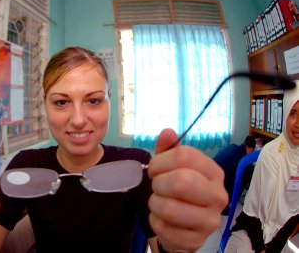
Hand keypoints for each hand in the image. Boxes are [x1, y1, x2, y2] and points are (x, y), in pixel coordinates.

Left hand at [148, 129, 227, 251]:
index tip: (154, 169)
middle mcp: (218, 195)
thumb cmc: (176, 190)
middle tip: (157, 187)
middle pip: (181, 181)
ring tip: (159, 203)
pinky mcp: (196, 241)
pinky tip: (162, 219)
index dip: (160, 161)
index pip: (184, 156)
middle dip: (159, 183)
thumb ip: (168, 148)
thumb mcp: (170, 166)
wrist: (181, 226)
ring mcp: (210, 221)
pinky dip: (155, 222)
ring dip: (155, 204)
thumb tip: (167, 133)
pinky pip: (163, 228)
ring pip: (169, 208)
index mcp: (213, 172)